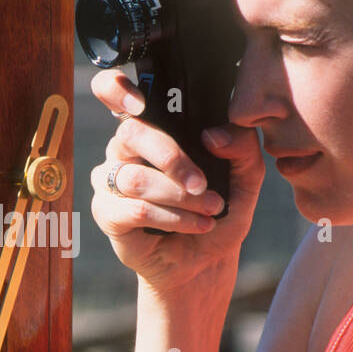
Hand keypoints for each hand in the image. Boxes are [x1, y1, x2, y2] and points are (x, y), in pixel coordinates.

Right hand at [88, 68, 264, 295]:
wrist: (207, 261)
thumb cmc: (219, 210)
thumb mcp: (245, 177)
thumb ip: (241, 146)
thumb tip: (213, 134)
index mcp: (152, 128)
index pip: (114, 93)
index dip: (116, 91)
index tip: (140, 104)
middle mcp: (124, 150)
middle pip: (131, 133)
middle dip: (172, 159)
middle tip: (203, 184)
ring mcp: (110, 182)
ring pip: (136, 178)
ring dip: (180, 197)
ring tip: (210, 211)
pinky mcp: (107, 214)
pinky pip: (134, 209)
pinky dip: (172, 219)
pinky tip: (196, 226)